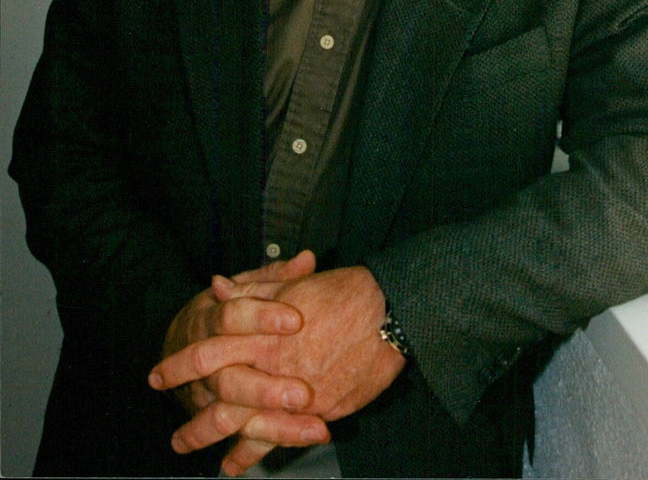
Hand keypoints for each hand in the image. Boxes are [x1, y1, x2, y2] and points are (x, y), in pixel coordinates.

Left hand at [149, 263, 405, 473]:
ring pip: (243, 424)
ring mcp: (293, 393)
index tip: (158, 375)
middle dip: (193, 420)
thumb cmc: (341, 292)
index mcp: (261, 331)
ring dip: (214, 440)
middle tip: (174, 436)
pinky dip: (253, 452)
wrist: (388, 313)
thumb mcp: (291, 286)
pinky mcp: (314, 412)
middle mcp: (272, 365)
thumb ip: (252, 291)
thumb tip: (216, 287)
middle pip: (220, 398)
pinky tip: (237, 464)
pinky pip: (276, 438)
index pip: (208, 350)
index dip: (180, 365)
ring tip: (193, 452)